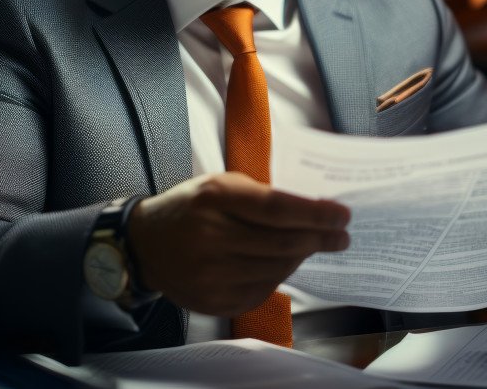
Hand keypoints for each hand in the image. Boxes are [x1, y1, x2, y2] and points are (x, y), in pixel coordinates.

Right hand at [126, 172, 349, 315]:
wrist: (144, 244)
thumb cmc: (190, 208)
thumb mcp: (220, 185)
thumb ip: (261, 195)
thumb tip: (313, 210)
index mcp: (215, 197)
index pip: (277, 208)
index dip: (315, 213)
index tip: (342, 215)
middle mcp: (211, 236)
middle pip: (282, 242)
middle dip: (319, 239)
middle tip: (341, 236)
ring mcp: (210, 273)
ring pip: (275, 269)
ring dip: (300, 258)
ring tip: (312, 247)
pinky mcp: (212, 300)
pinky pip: (260, 291)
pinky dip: (278, 277)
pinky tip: (283, 264)